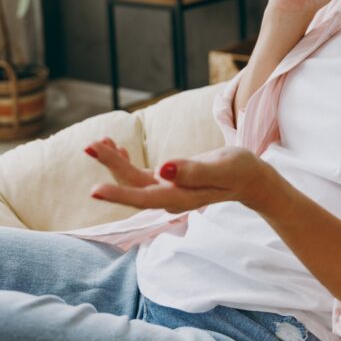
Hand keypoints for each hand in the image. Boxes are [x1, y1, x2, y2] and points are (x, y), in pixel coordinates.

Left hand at [83, 141, 278, 214]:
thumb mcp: (221, 167)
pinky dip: (126, 161)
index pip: (144, 196)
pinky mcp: (168, 183)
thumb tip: (163, 169)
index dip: (118, 194)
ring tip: (97, 143)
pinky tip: (116, 148)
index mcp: (181, 197)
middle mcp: (170, 198)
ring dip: (114, 162)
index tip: (94, 190)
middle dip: (110, 166)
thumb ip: (193, 170)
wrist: (250, 179)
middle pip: (133, 185)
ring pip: (133, 180)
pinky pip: (140, 175)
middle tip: (89, 145)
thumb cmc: (240, 170)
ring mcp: (167, 191)